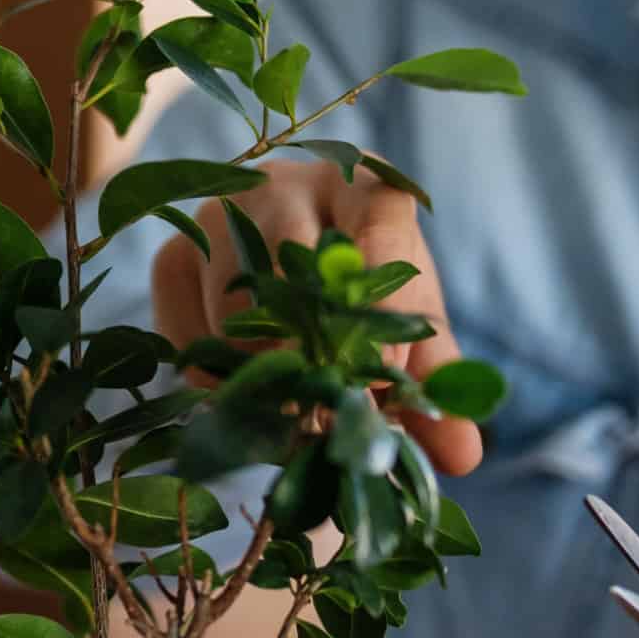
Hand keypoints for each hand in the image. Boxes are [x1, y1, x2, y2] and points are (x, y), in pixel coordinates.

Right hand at [149, 157, 482, 474]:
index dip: (384, 302)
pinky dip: (215, 377)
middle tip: (331, 414)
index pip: (380, 222)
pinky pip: (186, 329)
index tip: (387, 375)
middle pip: (293, 257)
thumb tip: (463, 453)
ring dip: (263, 371)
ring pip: (234, 301)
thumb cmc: (370, 297)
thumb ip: (436, 384)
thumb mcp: (410, 333)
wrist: (300, 278)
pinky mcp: (175, 256)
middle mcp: (288, 184)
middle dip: (313, 349)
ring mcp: (221, 214)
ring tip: (293, 415)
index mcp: (366, 187)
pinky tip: (248, 395)